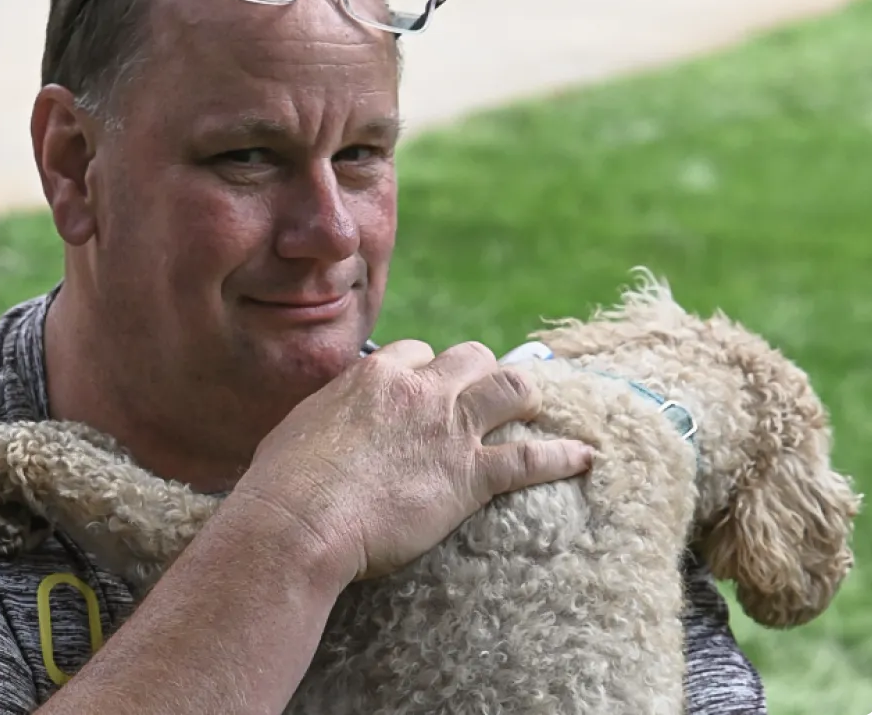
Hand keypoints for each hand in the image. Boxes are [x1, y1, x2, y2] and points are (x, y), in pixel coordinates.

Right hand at [236, 340, 593, 584]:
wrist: (299, 520)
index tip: (429, 390)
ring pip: (511, 388)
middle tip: (486, 396)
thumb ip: (330, 412)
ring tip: (536, 407)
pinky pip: (531, 458)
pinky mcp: (469, 476)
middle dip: (482, 373)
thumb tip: (330, 422)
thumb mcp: (302, 425)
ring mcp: (448, 428)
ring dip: (526, 395)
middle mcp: (419, 389)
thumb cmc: (285, 482)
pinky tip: (586, 458)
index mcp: (375, 373)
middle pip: (472, 357)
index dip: (428, 370)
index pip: (418, 351)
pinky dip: (564, 456)